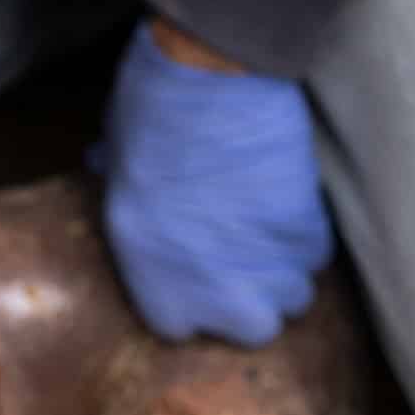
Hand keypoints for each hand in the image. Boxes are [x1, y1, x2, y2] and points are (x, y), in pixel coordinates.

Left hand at [99, 19, 332, 346]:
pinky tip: (291, 208)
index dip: (195, 301)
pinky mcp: (305, 231)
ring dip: (287, 272)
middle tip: (249, 265)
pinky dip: (308, 237)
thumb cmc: (149, 119)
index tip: (199, 275)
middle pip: (256, 329)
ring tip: (271, 236)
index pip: (181, 329)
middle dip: (258, 301)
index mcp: (153, 281)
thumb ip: (112, 181)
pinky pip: (317, 255)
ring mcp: (264, 266)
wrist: (212, 84)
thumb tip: (98, 161)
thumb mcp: (112, 161)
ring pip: (296, 297)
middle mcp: (212, 289)